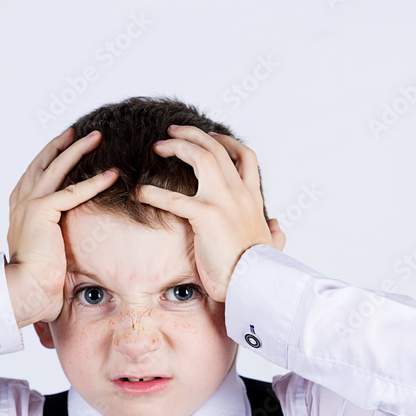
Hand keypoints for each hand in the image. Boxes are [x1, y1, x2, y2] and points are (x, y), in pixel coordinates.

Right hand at [5, 128, 117, 326]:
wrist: (22, 288)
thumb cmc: (34, 279)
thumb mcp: (43, 250)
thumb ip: (51, 238)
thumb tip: (65, 245)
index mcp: (20, 210)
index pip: (34, 175)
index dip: (49, 157)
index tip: (62, 144)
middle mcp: (22, 202)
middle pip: (43, 163)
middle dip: (61, 145)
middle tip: (77, 131)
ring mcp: (30, 204)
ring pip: (57, 168)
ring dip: (77, 150)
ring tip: (96, 137)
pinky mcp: (42, 212)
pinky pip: (73, 192)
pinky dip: (94, 182)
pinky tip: (112, 174)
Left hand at [135, 125, 284, 302]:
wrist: (257, 283)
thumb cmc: (261, 270)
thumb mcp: (273, 246)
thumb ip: (274, 233)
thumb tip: (276, 226)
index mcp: (253, 198)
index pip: (245, 156)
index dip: (225, 141)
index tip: (208, 136)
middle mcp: (240, 193)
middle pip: (216, 148)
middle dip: (192, 135)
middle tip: (171, 132)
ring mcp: (224, 201)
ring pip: (200, 157)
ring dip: (177, 147)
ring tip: (157, 147)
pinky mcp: (207, 217)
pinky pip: (174, 199)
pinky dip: (153, 193)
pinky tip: (139, 192)